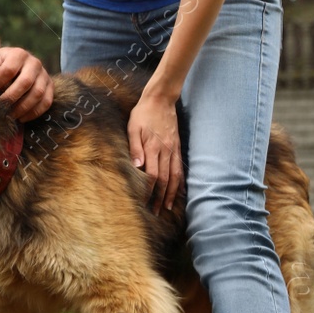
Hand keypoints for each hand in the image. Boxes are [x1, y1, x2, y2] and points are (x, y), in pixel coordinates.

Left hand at [0, 46, 52, 120]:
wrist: (19, 65)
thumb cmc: (1, 63)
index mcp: (19, 54)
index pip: (9, 69)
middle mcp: (35, 63)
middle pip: (25, 82)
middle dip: (11, 97)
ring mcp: (44, 75)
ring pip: (38, 93)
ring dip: (23, 107)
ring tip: (10, 115)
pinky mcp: (50, 87)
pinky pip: (46, 102)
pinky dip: (34, 113)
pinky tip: (21, 118)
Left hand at [129, 94, 181, 213]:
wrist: (161, 100)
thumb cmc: (142, 113)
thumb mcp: (133, 127)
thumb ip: (134, 147)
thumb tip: (136, 166)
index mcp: (152, 147)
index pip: (152, 175)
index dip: (149, 191)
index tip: (145, 203)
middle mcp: (165, 151)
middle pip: (164, 180)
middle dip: (161, 198)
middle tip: (157, 212)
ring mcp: (173, 150)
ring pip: (174, 176)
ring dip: (172, 194)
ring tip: (169, 207)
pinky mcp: (177, 147)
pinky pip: (180, 168)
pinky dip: (180, 182)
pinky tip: (179, 190)